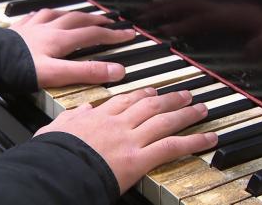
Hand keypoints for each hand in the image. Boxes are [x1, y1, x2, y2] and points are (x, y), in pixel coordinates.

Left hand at [9, 9, 135, 87]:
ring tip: (81, 15)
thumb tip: (117, 70)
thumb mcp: (58, 75)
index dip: (114, 35)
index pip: (94, 35)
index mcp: (62, 40)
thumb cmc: (19, 70)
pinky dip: (46, 13)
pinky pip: (36, 15)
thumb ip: (88, 72)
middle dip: (97, 21)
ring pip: (59, 14)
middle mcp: (50, 29)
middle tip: (110, 23)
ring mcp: (33, 26)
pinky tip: (44, 14)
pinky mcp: (18, 28)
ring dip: (74, 14)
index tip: (129, 34)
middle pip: (79, 20)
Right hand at [34, 88, 217, 192]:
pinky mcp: (139, 159)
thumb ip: (71, 117)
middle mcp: (119, 123)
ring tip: (201, 108)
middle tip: (186, 94)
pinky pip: (172, 147)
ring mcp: (131, 139)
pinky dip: (194, 142)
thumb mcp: (56, 128)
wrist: (54, 170)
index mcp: (100, 116)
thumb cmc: (53, 154)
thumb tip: (82, 108)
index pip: (127, 100)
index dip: (144, 94)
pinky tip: (208, 138)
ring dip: (186, 113)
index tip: (154, 90)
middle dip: (171, 98)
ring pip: (165, 121)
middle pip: (151, 105)